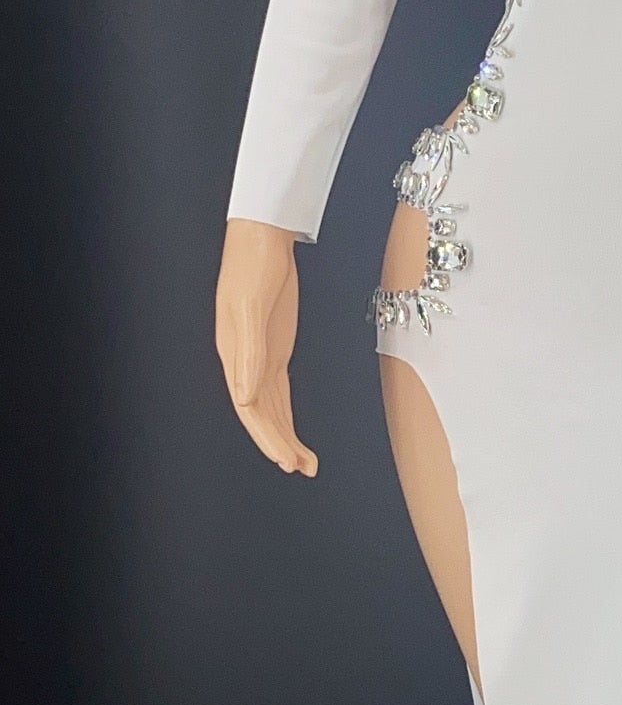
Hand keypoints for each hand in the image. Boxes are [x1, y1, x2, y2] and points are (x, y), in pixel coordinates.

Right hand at [215, 218, 317, 475]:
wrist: (261, 236)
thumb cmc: (253, 265)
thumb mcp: (252, 307)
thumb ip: (249, 352)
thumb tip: (245, 397)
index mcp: (234, 354)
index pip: (251, 409)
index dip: (267, 436)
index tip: (285, 459)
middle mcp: (244, 361)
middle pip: (261, 414)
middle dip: (279, 443)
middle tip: (302, 468)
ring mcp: (259, 355)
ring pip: (271, 407)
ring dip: (285, 435)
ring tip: (304, 463)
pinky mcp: (273, 347)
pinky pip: (279, 390)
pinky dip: (287, 414)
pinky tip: (293, 432)